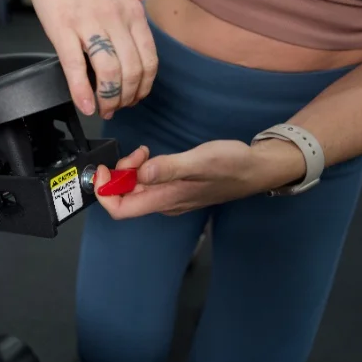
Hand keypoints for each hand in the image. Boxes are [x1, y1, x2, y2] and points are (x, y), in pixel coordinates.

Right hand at [24, 0, 157, 118]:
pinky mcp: (62, 26)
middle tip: (114, 108)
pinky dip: (82, 92)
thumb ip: (125, 27)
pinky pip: (76, 66)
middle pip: (132, 72)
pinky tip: (83, 104)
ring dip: (108, 99)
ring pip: (110, 72)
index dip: (142, 88)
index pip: (149, 62)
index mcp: (132, 14)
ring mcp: (89, 23)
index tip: (133, 98)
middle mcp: (116, 19)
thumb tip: (127, 60)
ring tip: (101, 108)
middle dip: (125, 99)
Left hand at [94, 141, 306, 218]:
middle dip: (119, 174)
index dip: (104, 192)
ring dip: (131, 170)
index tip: (104, 170)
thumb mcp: (200, 162)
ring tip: (144, 151)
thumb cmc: (232, 165)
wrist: (257, 169)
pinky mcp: (175, 189)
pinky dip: (143, 169)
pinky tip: (151, 156)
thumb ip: (169, 168)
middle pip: (125, 197)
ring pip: (136, 189)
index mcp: (165, 200)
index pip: (120, 210)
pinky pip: (148, 184)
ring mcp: (170, 197)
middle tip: (136, 153)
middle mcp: (164, 204)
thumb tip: (140, 174)